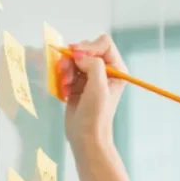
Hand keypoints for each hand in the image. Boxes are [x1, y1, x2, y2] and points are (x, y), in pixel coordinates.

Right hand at [59, 34, 126, 149]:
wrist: (85, 136)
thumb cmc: (96, 114)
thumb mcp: (98, 86)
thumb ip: (93, 64)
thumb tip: (78, 55)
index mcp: (116, 68)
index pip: (104, 43)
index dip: (89, 46)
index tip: (76, 56)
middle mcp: (105, 70)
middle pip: (86, 48)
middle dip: (73, 59)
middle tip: (66, 72)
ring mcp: (90, 76)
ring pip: (73, 59)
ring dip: (66, 69)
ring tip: (65, 84)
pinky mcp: (77, 83)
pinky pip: (67, 70)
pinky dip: (63, 77)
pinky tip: (65, 91)